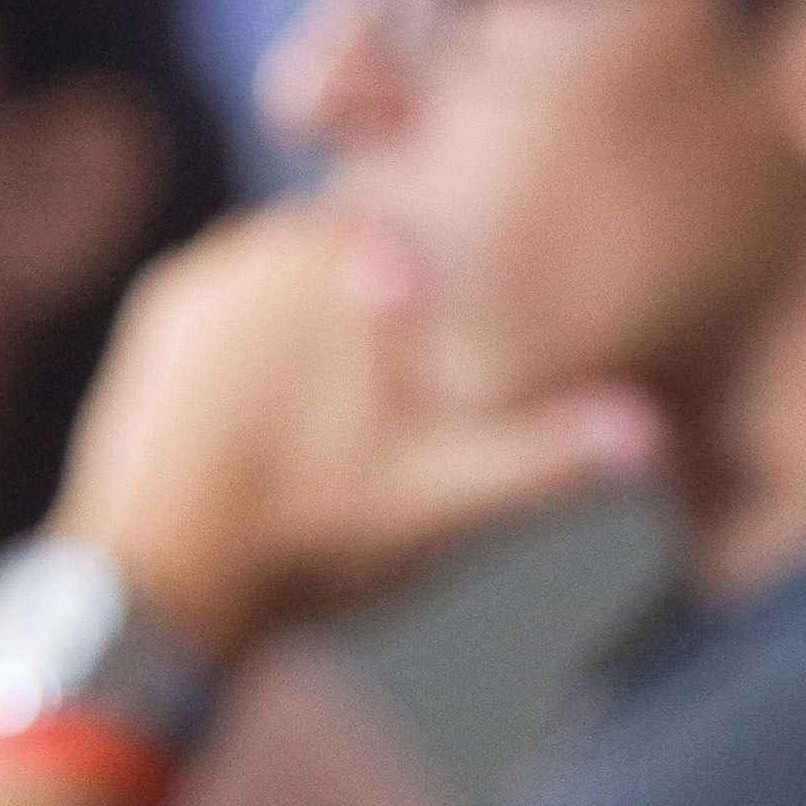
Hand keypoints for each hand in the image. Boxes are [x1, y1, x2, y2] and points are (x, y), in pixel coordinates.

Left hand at [47, 209, 662, 663]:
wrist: (153, 588)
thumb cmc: (312, 541)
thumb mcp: (446, 505)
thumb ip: (548, 457)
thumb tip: (652, 433)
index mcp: (357, 263)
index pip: (439, 217)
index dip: (466, 273)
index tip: (460, 354)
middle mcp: (276, 239)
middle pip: (375, 239)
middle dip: (402, 299)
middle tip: (404, 403)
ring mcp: (211, 269)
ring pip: (305, 262)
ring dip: (332, 313)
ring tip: (343, 413)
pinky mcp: (163, 307)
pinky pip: (239, 292)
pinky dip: (266, 335)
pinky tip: (280, 409)